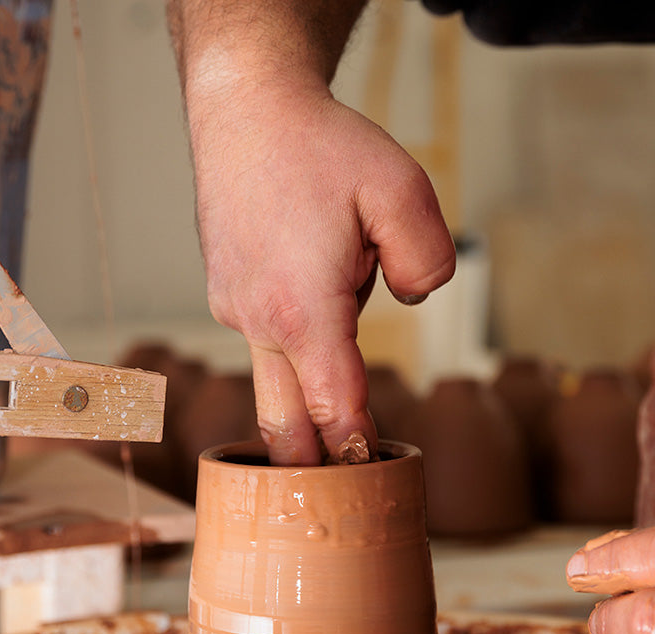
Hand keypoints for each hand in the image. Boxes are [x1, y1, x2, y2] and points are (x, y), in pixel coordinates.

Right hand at [186, 76, 454, 464]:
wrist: (244, 108)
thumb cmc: (321, 146)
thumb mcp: (403, 189)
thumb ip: (428, 262)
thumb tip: (413, 298)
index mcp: (303, 310)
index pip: (335, 408)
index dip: (355, 454)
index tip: (367, 493)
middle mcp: (259, 322)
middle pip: (286, 423)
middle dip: (312, 467)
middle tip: (337, 505)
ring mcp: (235, 311)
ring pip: (282, 372)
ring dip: (314, 378)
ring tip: (344, 325)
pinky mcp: (226, 295)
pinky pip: (268, 337)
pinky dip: (297, 337)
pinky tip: (314, 285)